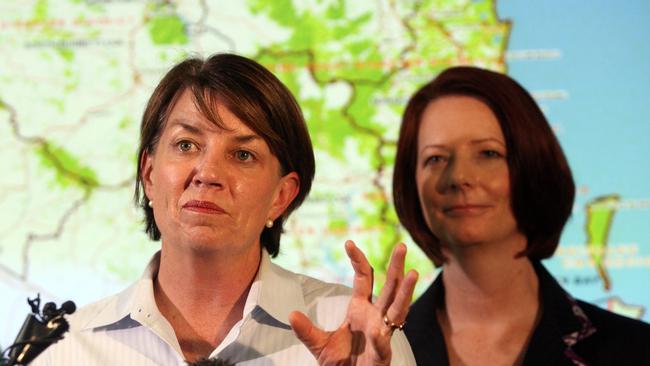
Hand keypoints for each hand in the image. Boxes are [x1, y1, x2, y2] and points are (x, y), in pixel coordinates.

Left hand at [289, 240, 417, 364]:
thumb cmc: (340, 364)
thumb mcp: (319, 345)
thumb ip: (307, 331)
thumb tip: (291, 314)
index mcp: (359, 309)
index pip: (364, 278)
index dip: (358, 260)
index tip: (349, 243)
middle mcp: (375, 316)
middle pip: (389, 287)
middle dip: (395, 267)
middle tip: (401, 246)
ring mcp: (382, 334)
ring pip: (398, 309)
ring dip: (405, 292)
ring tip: (414, 273)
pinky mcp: (382, 355)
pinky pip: (382, 343)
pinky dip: (380, 337)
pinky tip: (380, 330)